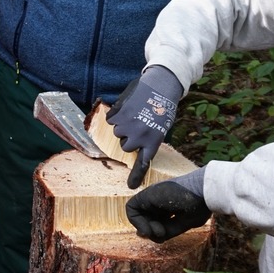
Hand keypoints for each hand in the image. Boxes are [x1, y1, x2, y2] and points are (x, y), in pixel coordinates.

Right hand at [106, 65, 183, 188]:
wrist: (160, 85)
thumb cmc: (161, 105)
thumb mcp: (159, 125)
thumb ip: (146, 137)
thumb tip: (134, 145)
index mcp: (152, 141)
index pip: (142, 163)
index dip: (136, 175)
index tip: (131, 187)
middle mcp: (139, 137)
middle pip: (125, 146)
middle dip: (127, 138)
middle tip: (137, 126)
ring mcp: (127, 126)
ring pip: (117, 133)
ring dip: (122, 125)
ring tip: (134, 113)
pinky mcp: (118, 115)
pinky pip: (111, 119)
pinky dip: (116, 114)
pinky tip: (128, 106)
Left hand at [125, 174, 209, 242]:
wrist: (203, 193)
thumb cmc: (198, 207)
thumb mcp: (182, 224)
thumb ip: (164, 231)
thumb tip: (142, 235)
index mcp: (167, 205)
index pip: (154, 222)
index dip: (155, 231)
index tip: (163, 235)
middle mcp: (157, 200)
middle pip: (145, 220)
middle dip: (151, 231)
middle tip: (162, 233)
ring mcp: (152, 197)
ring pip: (138, 215)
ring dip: (145, 228)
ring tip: (159, 231)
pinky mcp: (146, 195)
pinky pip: (131, 209)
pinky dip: (136, 221)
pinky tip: (148, 228)